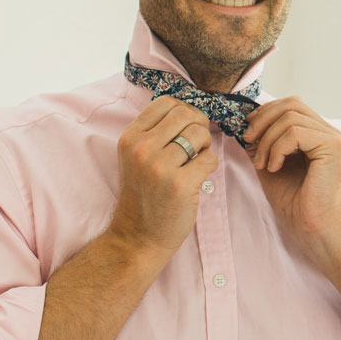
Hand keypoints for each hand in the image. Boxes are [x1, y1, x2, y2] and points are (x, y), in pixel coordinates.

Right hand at [109, 96, 218, 261]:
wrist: (137, 237)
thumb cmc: (143, 195)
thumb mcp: (136, 157)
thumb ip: (156, 133)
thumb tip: (191, 110)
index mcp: (130, 138)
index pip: (166, 102)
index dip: (184, 111)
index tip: (187, 127)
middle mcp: (142, 149)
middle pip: (185, 114)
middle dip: (199, 126)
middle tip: (197, 144)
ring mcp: (160, 167)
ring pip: (199, 134)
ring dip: (205, 146)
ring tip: (196, 161)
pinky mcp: (180, 185)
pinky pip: (210, 159)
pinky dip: (210, 165)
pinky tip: (199, 177)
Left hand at [246, 96, 340, 265]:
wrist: (312, 228)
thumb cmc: (295, 203)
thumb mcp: (270, 165)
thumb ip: (262, 144)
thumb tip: (246, 126)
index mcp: (316, 134)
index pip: (290, 105)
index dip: (265, 113)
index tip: (248, 132)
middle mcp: (328, 132)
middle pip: (291, 104)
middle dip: (263, 120)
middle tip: (248, 142)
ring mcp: (333, 138)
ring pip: (290, 117)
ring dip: (267, 140)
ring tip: (263, 164)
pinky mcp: (332, 147)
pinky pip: (295, 133)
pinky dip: (278, 148)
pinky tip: (274, 168)